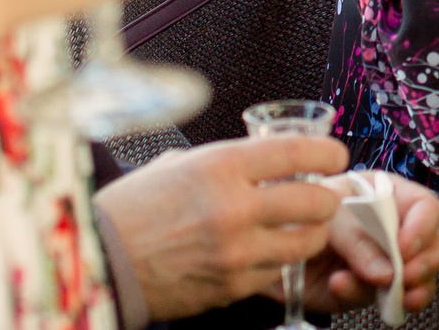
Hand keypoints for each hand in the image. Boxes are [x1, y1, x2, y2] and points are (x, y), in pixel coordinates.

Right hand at [93, 136, 345, 321]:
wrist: (102, 259)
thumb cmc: (135, 207)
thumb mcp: (179, 164)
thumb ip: (226, 161)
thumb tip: (265, 155)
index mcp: (221, 166)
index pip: (298, 153)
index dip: (328, 154)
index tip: (335, 156)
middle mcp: (234, 207)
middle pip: (316, 202)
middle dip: (328, 199)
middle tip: (323, 197)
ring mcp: (236, 251)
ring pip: (306, 242)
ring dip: (311, 234)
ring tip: (302, 227)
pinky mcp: (232, 285)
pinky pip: (278, 272)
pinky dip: (279, 262)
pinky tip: (267, 252)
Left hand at [300, 176, 438, 313]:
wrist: (273, 248)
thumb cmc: (304, 214)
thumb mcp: (330, 216)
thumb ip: (358, 241)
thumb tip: (388, 274)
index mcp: (391, 196)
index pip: (427, 208)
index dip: (423, 228)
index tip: (404, 247)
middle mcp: (398, 228)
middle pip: (435, 245)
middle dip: (424, 263)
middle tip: (403, 275)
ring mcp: (390, 261)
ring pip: (421, 277)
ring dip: (408, 287)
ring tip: (385, 289)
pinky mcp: (376, 290)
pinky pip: (393, 301)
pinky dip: (383, 303)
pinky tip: (356, 293)